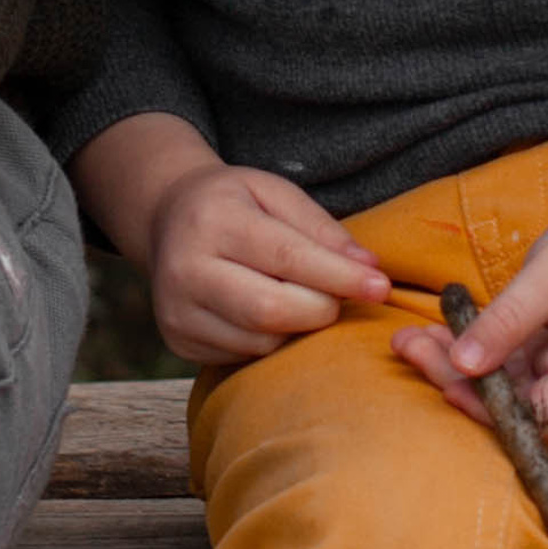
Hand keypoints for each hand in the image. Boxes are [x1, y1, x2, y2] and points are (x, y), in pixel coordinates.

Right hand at [145, 163, 389, 363]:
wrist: (167, 216)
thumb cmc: (234, 202)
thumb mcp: (276, 192)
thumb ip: (321, 229)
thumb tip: (368, 269)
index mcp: (213, 220)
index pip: (286, 257)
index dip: (339, 276)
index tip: (380, 286)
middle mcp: (185, 268)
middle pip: (271, 310)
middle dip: (321, 309)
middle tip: (341, 296)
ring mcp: (176, 311)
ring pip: (260, 341)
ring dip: (298, 328)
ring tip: (304, 298)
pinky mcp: (178, 342)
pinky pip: (242, 356)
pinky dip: (271, 341)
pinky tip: (272, 313)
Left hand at [394, 145, 547, 433]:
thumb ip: (508, 321)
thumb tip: (462, 367)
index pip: (540, 416)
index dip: (489, 409)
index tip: (441, 378)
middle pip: (519, 403)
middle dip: (458, 380)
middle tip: (405, 345)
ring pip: (513, 385)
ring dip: (461, 365)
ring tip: (408, 338)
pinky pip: (519, 365)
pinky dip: (482, 351)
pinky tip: (441, 333)